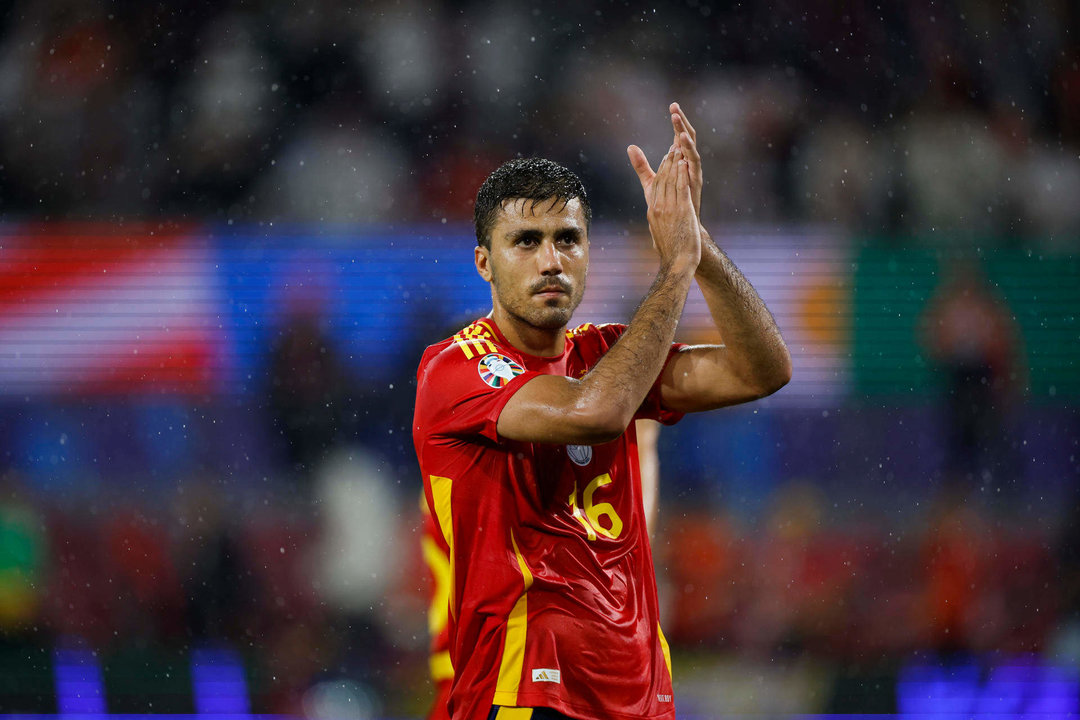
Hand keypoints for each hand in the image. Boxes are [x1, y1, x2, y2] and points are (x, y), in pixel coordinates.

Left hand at [628, 101, 703, 218]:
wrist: (680, 223)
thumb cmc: (668, 203)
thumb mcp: (652, 181)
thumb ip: (641, 165)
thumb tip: (630, 147)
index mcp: (680, 160)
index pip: (678, 135)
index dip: (676, 121)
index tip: (672, 105)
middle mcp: (689, 162)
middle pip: (687, 136)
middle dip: (682, 122)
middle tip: (675, 107)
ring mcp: (694, 170)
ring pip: (692, 146)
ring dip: (685, 133)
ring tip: (677, 120)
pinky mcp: (696, 179)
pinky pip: (694, 162)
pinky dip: (689, 151)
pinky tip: (681, 142)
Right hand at [643, 145, 700, 272]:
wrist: (677, 262)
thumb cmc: (671, 251)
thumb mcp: (660, 233)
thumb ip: (659, 221)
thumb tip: (656, 218)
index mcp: (653, 211)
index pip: (656, 185)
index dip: (662, 169)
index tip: (666, 157)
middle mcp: (658, 207)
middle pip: (662, 179)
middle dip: (667, 161)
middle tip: (673, 147)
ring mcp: (670, 209)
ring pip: (671, 181)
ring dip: (675, 163)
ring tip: (679, 149)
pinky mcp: (682, 212)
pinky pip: (681, 189)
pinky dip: (682, 175)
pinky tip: (685, 164)